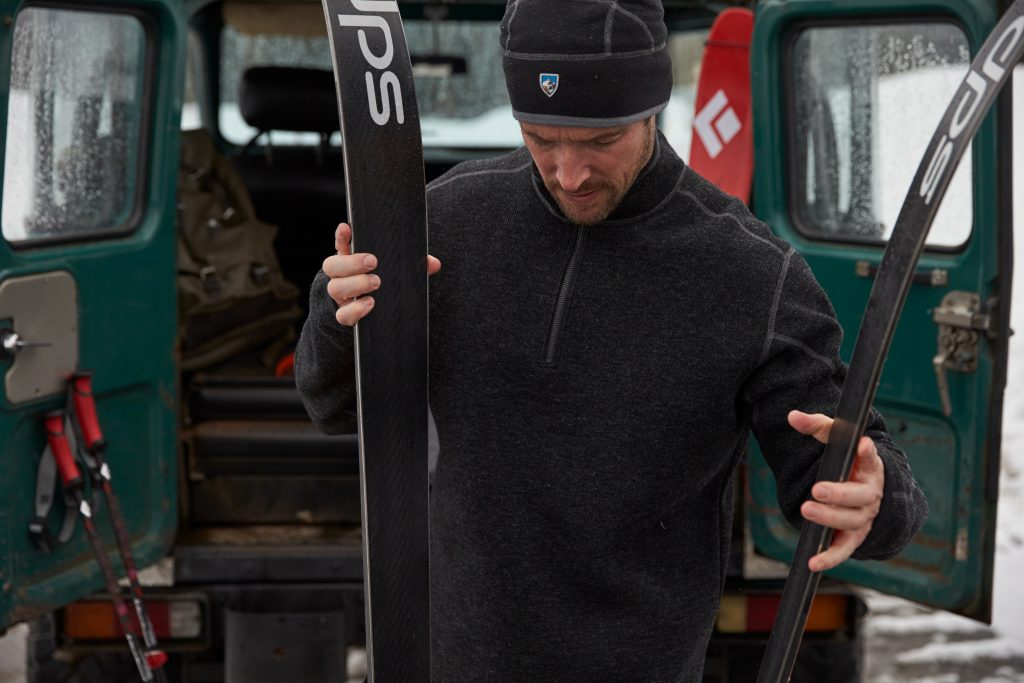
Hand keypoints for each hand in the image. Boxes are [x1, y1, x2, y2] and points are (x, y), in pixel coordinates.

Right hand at [323, 223, 440, 325]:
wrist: (370, 312)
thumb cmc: (383, 283)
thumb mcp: (394, 271)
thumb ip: (412, 264)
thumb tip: (434, 263)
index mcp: (350, 260)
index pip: (341, 244)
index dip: (342, 236)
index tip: (347, 227)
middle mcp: (340, 276)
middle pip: (332, 265)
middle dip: (352, 262)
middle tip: (373, 262)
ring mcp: (340, 296)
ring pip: (335, 288)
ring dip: (355, 284)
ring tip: (376, 282)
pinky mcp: (345, 314)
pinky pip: (343, 314)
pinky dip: (356, 309)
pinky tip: (370, 304)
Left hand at [788, 410, 884, 572]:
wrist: (865, 489)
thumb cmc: (847, 460)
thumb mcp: (834, 439)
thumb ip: (816, 426)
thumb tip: (792, 417)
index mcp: (869, 467)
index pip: (871, 459)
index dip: (867, 454)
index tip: (862, 445)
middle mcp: (871, 494)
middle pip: (860, 497)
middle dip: (838, 494)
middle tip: (817, 490)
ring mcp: (864, 518)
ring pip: (851, 522)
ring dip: (830, 518)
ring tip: (806, 510)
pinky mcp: (854, 537)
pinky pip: (843, 549)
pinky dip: (830, 558)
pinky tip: (813, 562)